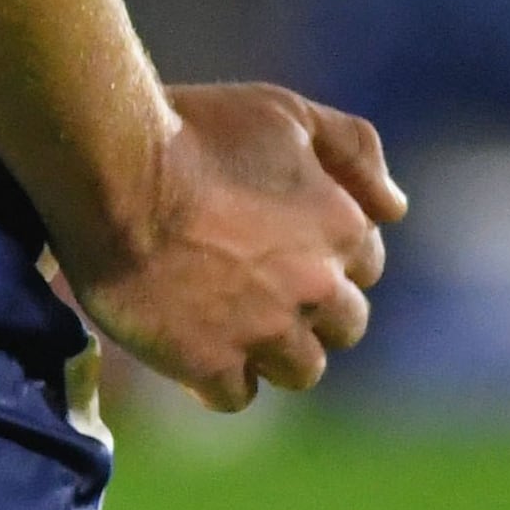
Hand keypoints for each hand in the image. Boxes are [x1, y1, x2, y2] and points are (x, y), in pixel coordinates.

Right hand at [70, 82, 407, 413]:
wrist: (112, 170)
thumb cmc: (195, 130)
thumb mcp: (284, 113)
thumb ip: (354, 149)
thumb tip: (396, 208)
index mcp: (342, 227)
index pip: (366, 265)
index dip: (326, 254)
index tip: (282, 243)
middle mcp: (316, 286)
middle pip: (345, 325)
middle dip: (311, 310)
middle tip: (256, 286)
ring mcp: (266, 331)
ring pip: (302, 370)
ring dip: (274, 352)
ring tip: (227, 321)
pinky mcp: (210, 364)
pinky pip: (235, 397)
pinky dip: (217, 378)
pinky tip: (191, 346)